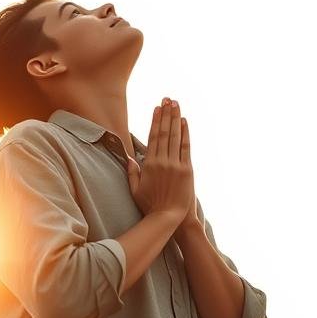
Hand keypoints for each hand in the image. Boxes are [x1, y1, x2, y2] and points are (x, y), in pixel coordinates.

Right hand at [125, 97, 193, 220]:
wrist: (169, 218)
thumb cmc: (150, 206)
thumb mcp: (135, 189)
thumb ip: (132, 172)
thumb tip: (129, 158)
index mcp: (149, 164)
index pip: (153, 137)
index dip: (155, 120)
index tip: (157, 107)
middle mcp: (163, 161)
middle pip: (164, 132)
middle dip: (166, 114)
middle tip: (167, 99)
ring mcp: (176, 164)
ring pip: (175, 137)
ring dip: (175, 119)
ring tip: (176, 104)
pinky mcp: (187, 170)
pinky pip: (186, 147)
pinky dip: (185, 133)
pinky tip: (184, 121)